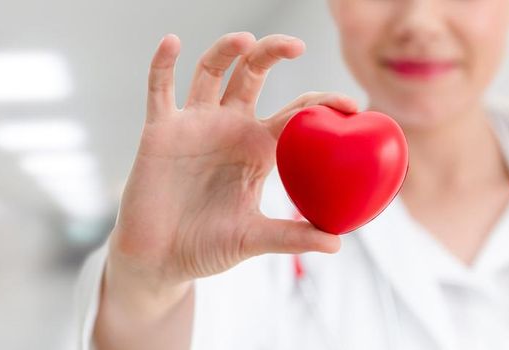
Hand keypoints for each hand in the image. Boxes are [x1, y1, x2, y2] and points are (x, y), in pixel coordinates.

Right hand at [105, 32, 355, 307]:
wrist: (158, 258)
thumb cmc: (205, 248)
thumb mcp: (252, 239)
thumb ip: (290, 236)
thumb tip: (336, 244)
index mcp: (258, 149)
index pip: (296, 113)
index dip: (322, 102)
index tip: (349, 106)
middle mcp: (228, 127)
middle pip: (253, 73)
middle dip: (273, 52)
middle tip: (296, 46)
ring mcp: (193, 125)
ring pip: (211, 71)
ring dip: (226, 50)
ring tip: (243, 40)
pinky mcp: (160, 130)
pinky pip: (160, 88)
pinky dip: (163, 63)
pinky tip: (172, 43)